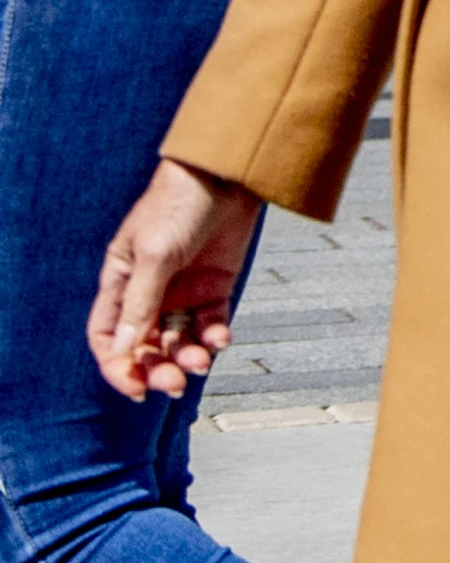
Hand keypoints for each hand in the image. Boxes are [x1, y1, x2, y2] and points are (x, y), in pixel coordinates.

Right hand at [90, 161, 265, 399]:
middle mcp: (149, 292)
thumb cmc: (178, 204)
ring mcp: (183, 290)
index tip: (135, 388)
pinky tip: (221, 340)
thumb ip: (141, 302)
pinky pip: (211, 322)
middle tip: (173, 383)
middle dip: (158, 367)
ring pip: (180, 338)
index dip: (118, 366)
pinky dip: (215, 336)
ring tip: (202, 361)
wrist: (226, 174)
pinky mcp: (215, 285)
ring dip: (188, 356)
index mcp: (120, 283)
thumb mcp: (154, 253)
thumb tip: (124, 351)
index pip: (110, 336)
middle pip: (147, 345)